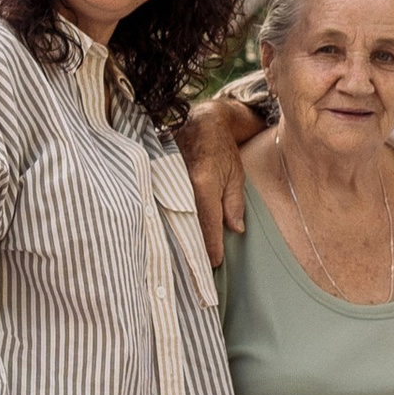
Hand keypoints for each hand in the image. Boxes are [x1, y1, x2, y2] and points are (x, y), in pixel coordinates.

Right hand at [177, 102, 252, 261]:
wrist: (200, 122)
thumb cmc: (222, 150)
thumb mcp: (236, 175)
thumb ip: (234, 203)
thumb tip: (236, 230)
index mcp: (203, 181)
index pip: (207, 221)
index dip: (211, 244)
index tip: (214, 263)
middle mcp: (181, 181)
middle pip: (185, 222)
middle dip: (190, 247)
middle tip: (195, 272)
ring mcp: (165, 179)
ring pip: (170, 215)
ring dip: (175, 236)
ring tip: (179, 260)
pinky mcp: (157, 179)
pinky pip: (162, 205)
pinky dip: (166, 221)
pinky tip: (168, 237)